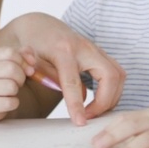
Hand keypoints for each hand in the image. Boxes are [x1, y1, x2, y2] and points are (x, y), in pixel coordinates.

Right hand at [0, 47, 37, 121]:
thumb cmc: (3, 82)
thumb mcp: (12, 65)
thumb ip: (23, 55)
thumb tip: (31, 59)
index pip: (9, 52)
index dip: (24, 61)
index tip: (28, 69)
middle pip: (11, 68)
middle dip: (21, 77)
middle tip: (18, 82)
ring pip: (11, 86)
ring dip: (16, 90)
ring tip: (10, 91)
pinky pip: (9, 102)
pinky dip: (14, 103)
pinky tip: (8, 102)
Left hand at [5, 13, 124, 125]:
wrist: (40, 25)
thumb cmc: (33, 43)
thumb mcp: (30, 60)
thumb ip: (43, 77)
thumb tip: (68, 96)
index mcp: (63, 50)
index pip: (73, 82)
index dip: (76, 105)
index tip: (80, 122)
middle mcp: (85, 47)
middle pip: (110, 76)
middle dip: (105, 101)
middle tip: (89, 117)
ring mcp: (95, 49)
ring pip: (119, 75)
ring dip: (112, 97)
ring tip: (95, 112)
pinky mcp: (100, 54)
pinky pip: (117, 74)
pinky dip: (113, 91)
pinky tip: (101, 102)